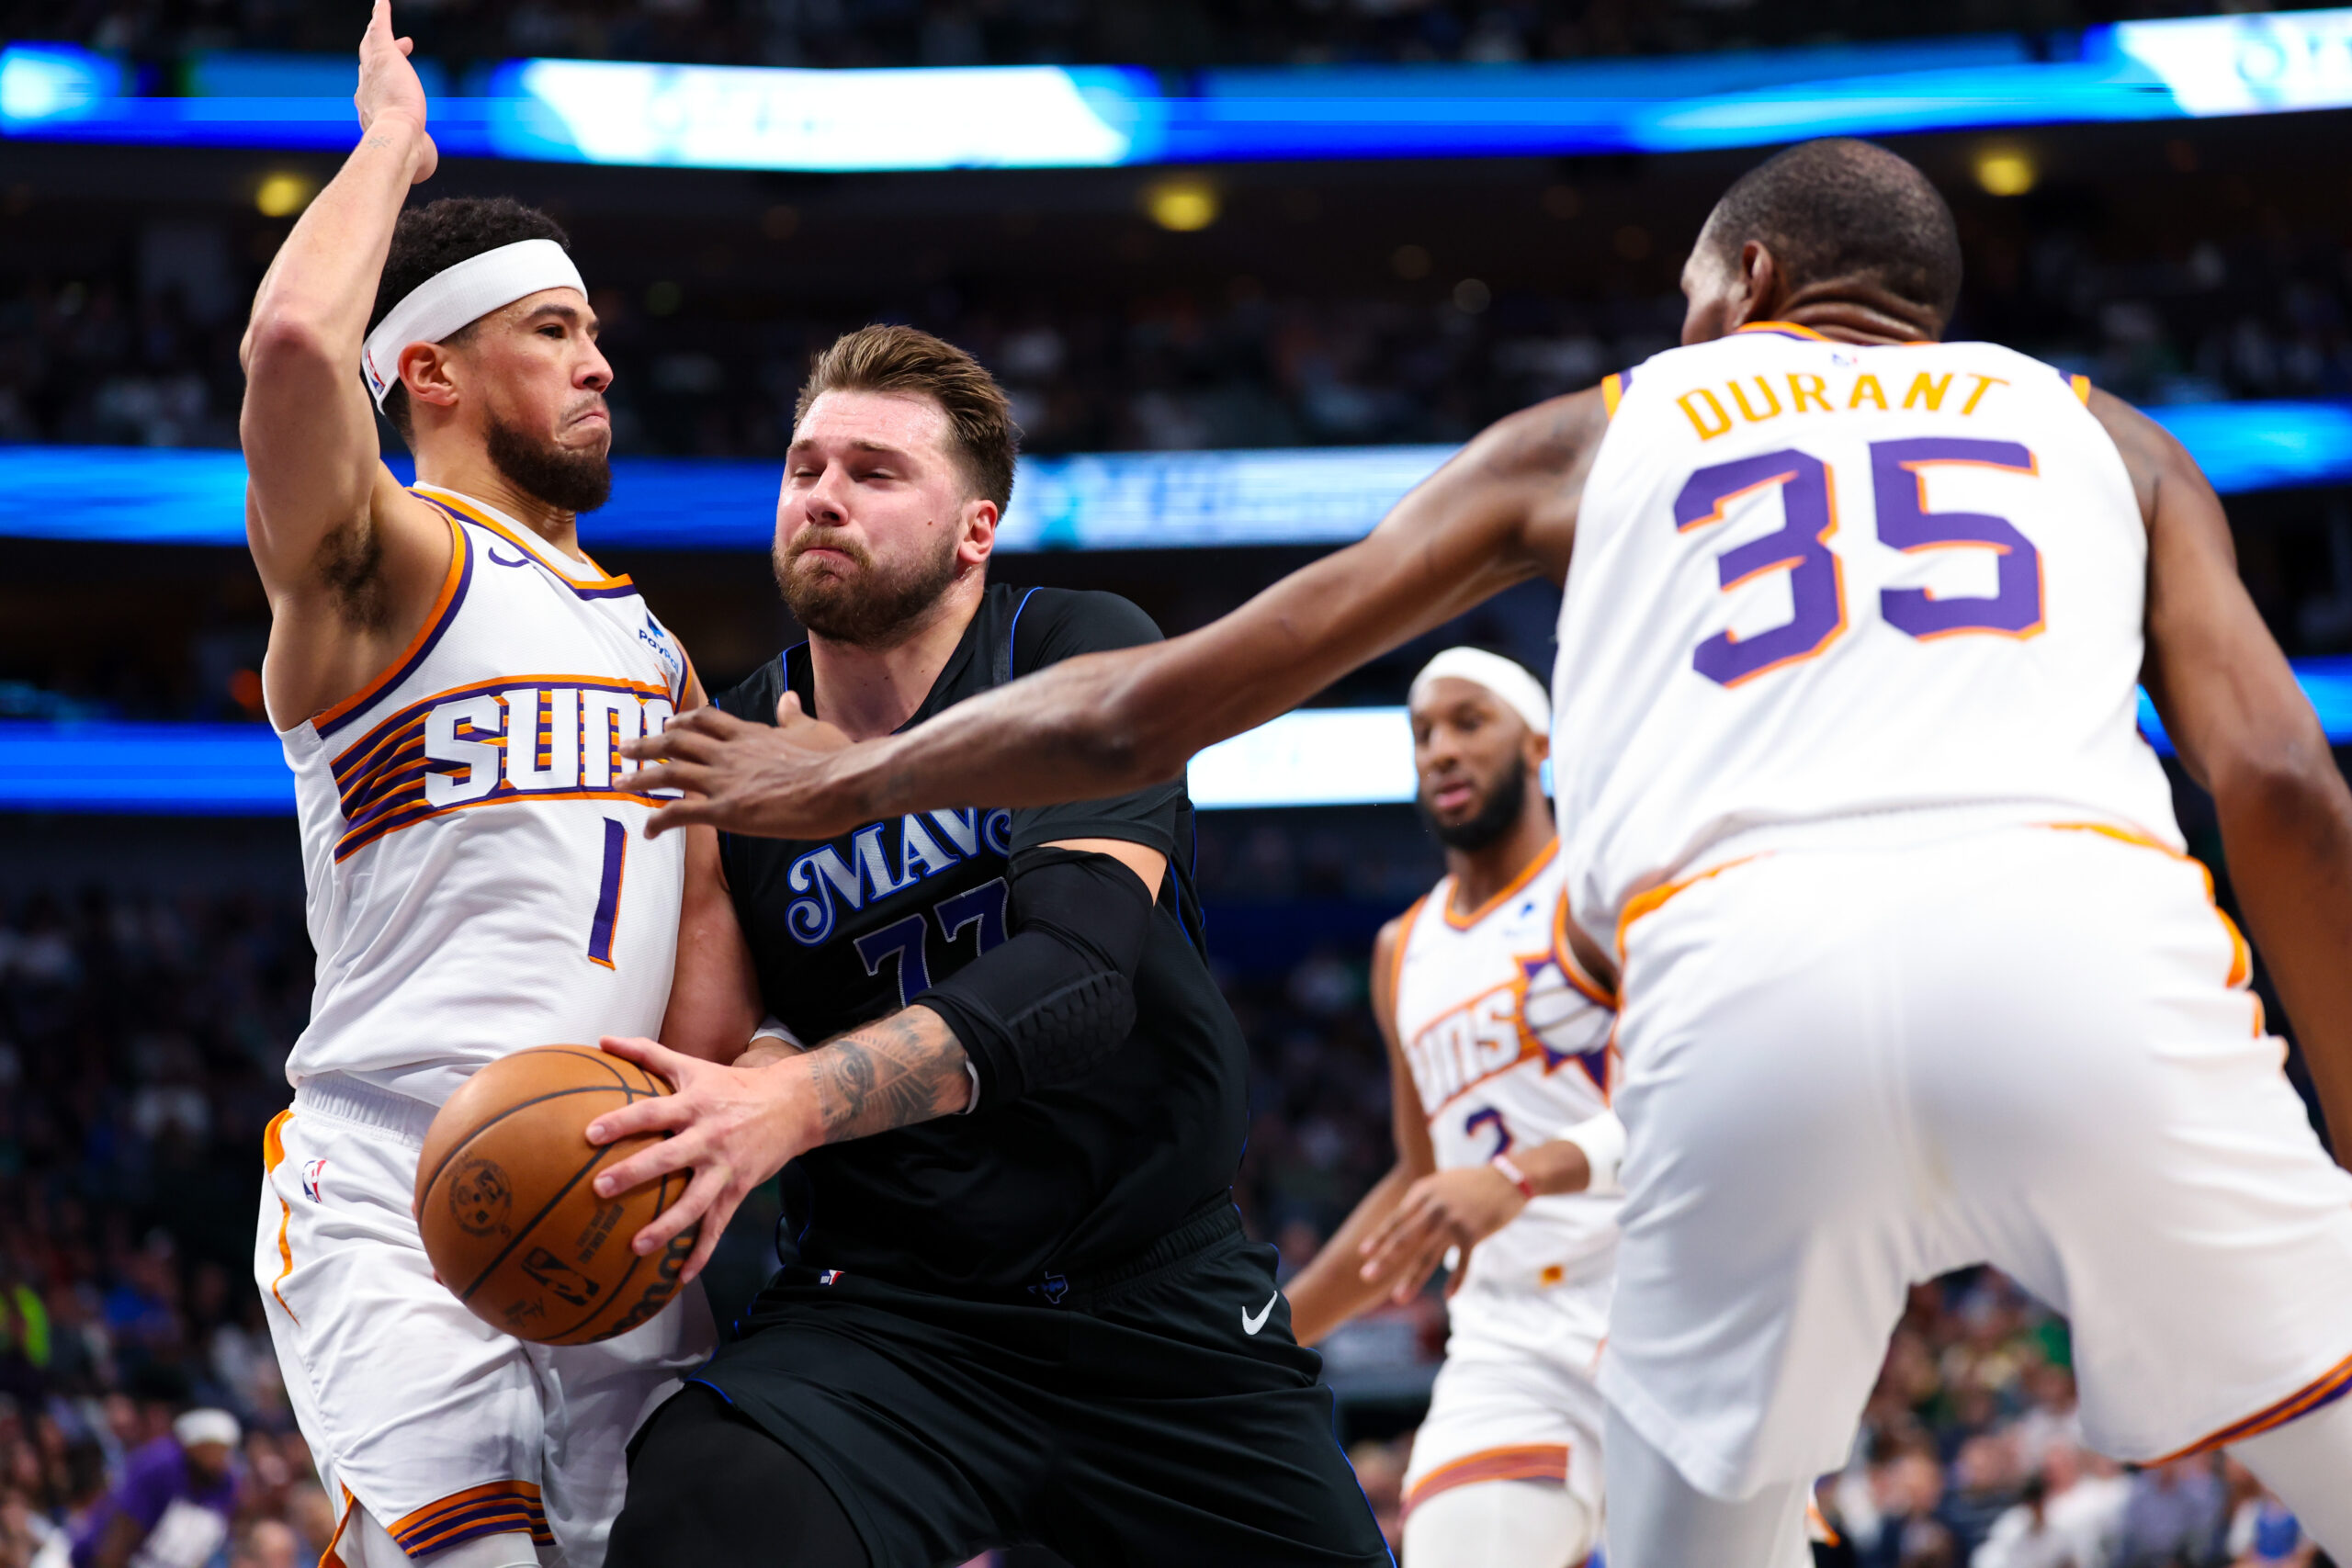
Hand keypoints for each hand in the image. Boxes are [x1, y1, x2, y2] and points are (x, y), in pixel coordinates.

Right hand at [356, 0, 436, 182]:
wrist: (397, 137)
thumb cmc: (406, 150)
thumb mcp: (415, 152)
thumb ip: (420, 154)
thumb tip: (426, 166)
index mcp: (371, 110)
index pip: (377, 92)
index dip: (385, 86)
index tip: (399, 85)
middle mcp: (366, 88)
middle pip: (370, 65)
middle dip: (379, 55)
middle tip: (402, 45)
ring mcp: (373, 70)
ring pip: (371, 44)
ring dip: (376, 30)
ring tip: (380, 15)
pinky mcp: (384, 54)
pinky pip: (380, 26)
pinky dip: (381, 13)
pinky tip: (383, 1)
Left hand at [584, 1035, 817, 1286]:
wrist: (792, 1106)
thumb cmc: (732, 1086)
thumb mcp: (693, 1065)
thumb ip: (647, 1054)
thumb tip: (602, 1040)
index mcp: (694, 1105)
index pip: (652, 1112)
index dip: (622, 1122)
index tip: (590, 1134)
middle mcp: (709, 1137)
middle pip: (668, 1158)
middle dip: (634, 1174)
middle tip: (600, 1188)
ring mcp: (725, 1168)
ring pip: (695, 1201)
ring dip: (666, 1226)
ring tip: (636, 1247)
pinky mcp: (738, 1190)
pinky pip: (718, 1226)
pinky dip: (701, 1253)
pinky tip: (680, 1277)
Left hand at [617, 693, 864, 840]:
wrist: (840, 784)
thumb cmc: (834, 759)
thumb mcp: (814, 729)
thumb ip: (794, 716)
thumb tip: (789, 698)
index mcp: (751, 734)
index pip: (708, 721)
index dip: (684, 721)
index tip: (669, 723)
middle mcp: (730, 753)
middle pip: (678, 741)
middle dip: (649, 743)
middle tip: (627, 746)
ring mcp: (724, 780)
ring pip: (669, 773)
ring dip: (640, 776)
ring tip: (619, 780)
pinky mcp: (725, 810)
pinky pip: (680, 813)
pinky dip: (658, 820)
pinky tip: (648, 830)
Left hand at [1357, 1165, 1527, 1302]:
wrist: (1507, 1179)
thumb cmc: (1470, 1184)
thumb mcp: (1440, 1184)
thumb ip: (1420, 1202)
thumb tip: (1400, 1222)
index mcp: (1424, 1193)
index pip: (1396, 1219)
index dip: (1379, 1236)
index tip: (1363, 1253)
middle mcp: (1435, 1208)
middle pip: (1405, 1238)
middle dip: (1384, 1259)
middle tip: (1366, 1276)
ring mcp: (1454, 1222)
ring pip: (1428, 1255)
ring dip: (1412, 1279)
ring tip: (1398, 1297)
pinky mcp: (1474, 1234)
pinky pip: (1463, 1263)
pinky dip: (1456, 1280)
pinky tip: (1448, 1296)